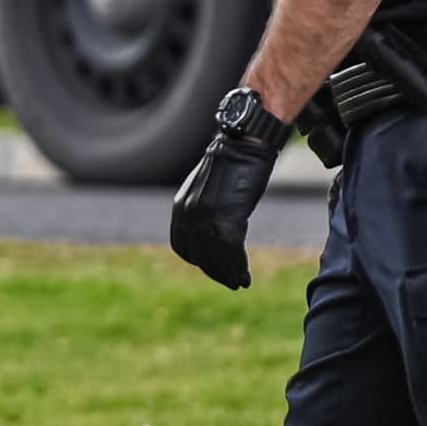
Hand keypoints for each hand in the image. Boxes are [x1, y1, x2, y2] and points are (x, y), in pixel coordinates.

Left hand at [168, 94, 286, 289]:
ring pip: (215, 257)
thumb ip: (203, 208)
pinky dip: (238, 267)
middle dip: (215, 272)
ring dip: (229, 274)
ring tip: (240, 282)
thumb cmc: (233, 163)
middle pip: (199, 255)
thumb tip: (209, 231)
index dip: (199, 262)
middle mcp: (189, 213)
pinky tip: (245, 275)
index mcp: (181, 206)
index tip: (214, 270)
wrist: (245, 143)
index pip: (183, 245)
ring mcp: (206, 217)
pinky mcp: (227, 218)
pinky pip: (231, 253)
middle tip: (231, 283)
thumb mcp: (207, 188)